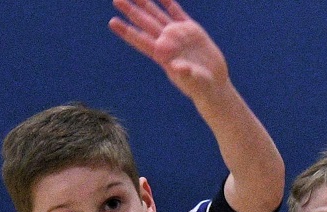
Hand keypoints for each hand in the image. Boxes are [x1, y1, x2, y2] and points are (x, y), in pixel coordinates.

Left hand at [109, 0, 228, 100]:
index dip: (127, 31)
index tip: (112, 22)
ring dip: (146, 4)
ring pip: (158, 15)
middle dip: (131, 11)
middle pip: (145, 23)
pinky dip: (169, 3)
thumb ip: (186, 73)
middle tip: (116, 0)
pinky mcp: (191, 30)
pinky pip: (177, 13)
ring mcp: (178, 35)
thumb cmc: (200, 87)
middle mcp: (167, 42)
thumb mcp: (194, 81)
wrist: (213, 84)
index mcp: (163, 55)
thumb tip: (178, 68)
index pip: (141, 40)